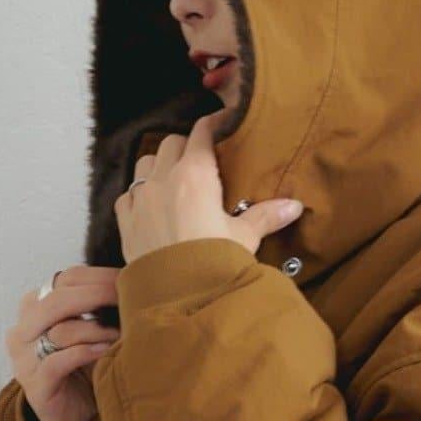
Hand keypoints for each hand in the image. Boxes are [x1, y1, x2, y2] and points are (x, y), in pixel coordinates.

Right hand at [5, 265, 119, 420]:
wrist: (71, 414)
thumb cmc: (85, 366)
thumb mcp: (90, 330)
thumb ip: (98, 306)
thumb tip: (135, 282)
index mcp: (35, 307)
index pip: (65, 280)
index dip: (98, 276)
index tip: (128, 278)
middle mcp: (23, 330)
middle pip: (56, 301)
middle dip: (96, 295)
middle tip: (126, 298)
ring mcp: (25, 359)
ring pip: (58, 331)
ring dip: (95, 329)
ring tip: (121, 332)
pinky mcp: (35, 386)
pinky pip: (55, 363)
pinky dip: (83, 354)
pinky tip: (105, 353)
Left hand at [115, 110, 303, 265]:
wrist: (177, 297)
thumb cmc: (213, 263)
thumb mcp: (244, 238)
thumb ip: (266, 217)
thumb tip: (295, 206)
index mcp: (195, 175)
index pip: (201, 133)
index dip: (212, 124)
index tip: (221, 123)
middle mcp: (163, 179)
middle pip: (171, 143)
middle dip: (186, 146)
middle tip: (201, 161)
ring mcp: (140, 198)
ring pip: (145, 163)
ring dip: (159, 165)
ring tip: (173, 181)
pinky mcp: (125, 220)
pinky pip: (128, 194)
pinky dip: (139, 194)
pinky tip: (150, 207)